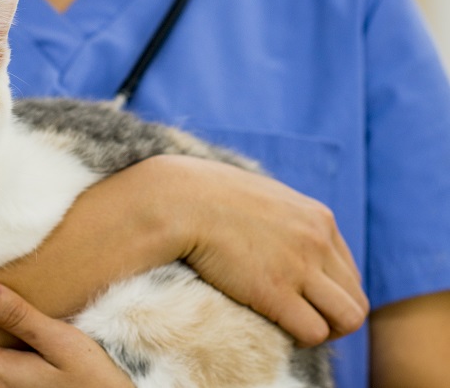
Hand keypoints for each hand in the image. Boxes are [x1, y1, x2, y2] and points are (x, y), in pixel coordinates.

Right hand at [161, 155, 368, 345]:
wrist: (181, 202)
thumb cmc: (206, 198)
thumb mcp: (259, 196)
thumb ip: (279, 216)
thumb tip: (272, 233)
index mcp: (318, 218)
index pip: (348, 271)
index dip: (328, 294)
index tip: (302, 300)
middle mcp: (319, 242)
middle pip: (355, 298)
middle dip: (332, 316)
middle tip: (299, 320)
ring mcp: (301, 267)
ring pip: (348, 318)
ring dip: (325, 331)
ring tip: (293, 330)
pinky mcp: (275, 291)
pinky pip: (313, 331)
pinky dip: (301, 339)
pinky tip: (277, 331)